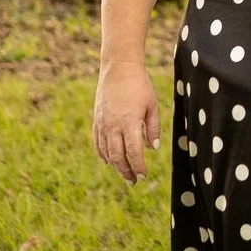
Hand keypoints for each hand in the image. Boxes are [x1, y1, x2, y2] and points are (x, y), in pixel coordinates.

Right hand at [93, 63, 157, 182]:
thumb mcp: (152, 106)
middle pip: (118, 156)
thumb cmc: (140, 86)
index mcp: (129, 123)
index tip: (143, 176)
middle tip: (133, 181)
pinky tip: (107, 161)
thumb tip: (153, 148)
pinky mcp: (97, 119)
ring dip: (115, 165)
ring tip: (124, 173)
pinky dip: (102, 153)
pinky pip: (97, 142)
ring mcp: (103, 123)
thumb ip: (153, 128)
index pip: (133, 152)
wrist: (118, 68)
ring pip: (106, 152)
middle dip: (126, 171)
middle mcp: (113, 126)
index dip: (139, 167)